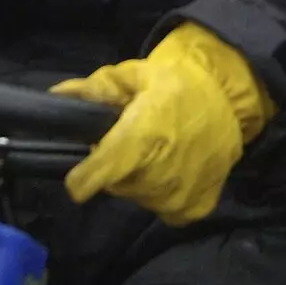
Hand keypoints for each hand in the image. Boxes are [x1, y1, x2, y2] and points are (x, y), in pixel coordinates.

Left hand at [52, 22, 275, 225]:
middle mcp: (157, 175)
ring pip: (138, 196)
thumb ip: (94, 89)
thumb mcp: (135, 75)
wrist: (230, 99)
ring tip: (160, 151)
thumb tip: (55, 97)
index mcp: (140, 137)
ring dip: (140, 178)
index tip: (83, 170)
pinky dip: (165, 193)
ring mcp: (177, 197)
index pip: (95, 176)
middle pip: (115, 185)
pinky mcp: (194, 209)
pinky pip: (164, 210)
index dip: (82, 176)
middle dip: (116, 166)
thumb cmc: (178, 84)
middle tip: (135, 141)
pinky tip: (176, 167)